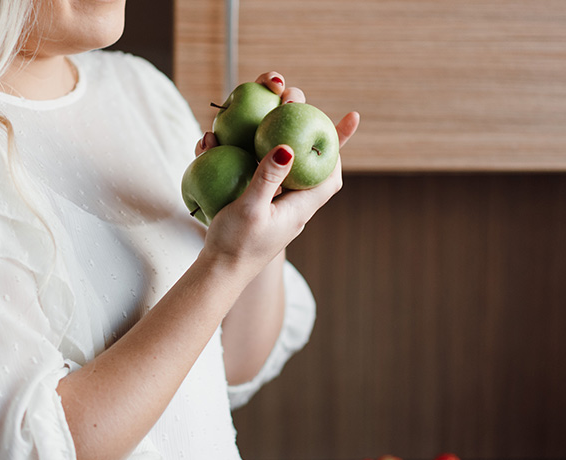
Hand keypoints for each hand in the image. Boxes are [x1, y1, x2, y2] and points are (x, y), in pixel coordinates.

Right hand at [199, 72, 359, 275]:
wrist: (217, 273)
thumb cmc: (236, 246)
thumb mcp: (251, 210)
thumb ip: (267, 178)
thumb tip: (287, 147)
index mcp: (300, 206)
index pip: (330, 172)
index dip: (340, 144)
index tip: (347, 117)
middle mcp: (290, 202)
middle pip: (304, 159)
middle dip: (300, 126)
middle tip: (289, 97)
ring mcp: (271, 201)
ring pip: (275, 161)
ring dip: (265, 134)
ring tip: (256, 108)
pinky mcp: (252, 202)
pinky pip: (251, 171)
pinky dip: (239, 152)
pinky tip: (219, 140)